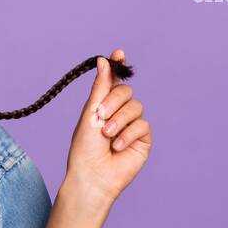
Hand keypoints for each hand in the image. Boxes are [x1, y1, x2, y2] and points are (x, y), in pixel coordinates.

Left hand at [63, 48, 151, 207]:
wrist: (91, 175)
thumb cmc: (84, 149)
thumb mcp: (90, 114)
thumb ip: (100, 88)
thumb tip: (103, 60)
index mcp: (102, 106)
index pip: (114, 81)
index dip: (118, 66)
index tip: (118, 52)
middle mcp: (118, 113)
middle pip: (126, 92)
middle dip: (113, 101)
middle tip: (100, 115)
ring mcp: (132, 126)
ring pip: (136, 107)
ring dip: (119, 120)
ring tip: (107, 136)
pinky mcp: (143, 139)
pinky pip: (142, 125)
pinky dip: (128, 134)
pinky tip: (117, 147)